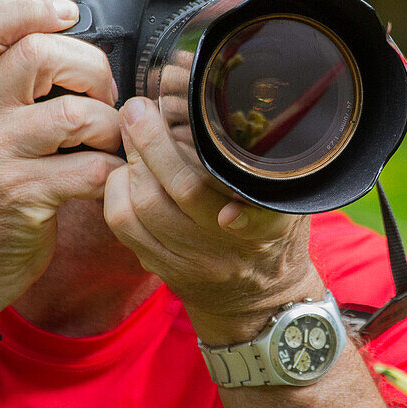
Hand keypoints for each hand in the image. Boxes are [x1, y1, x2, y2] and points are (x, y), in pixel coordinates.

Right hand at [0, 0, 124, 317]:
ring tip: (105, 141)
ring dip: (110, 126)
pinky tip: (106, 175)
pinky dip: (114, 170)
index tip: (68, 16)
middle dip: (94, 71)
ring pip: (77, 113)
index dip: (32, 6)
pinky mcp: (23, 194)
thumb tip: (70, 9)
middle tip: (102, 98)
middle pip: (43, 54)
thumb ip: (17, 67)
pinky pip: (92, 167)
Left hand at [103, 96, 323, 342]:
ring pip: (143, 208)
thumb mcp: (290, 199)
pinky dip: (116, 189)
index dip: (244, 217)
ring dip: (131, 162)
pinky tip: (124, 168)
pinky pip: (123, 226)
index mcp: (269, 230)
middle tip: (140, 108)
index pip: (259, 222)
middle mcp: (229, 250)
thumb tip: (233, 110)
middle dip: (153, 143)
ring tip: (131, 131)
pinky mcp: (161, 268)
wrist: (259, 299)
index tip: (229, 212)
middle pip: (183, 193)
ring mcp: (191, 262)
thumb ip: (272, 164)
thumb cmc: (275, 232)